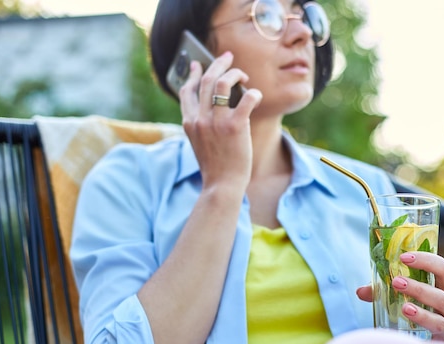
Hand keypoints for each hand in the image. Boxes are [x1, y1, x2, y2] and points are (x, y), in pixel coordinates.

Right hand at [179, 52, 262, 189]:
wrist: (222, 185)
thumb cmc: (216, 167)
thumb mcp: (200, 143)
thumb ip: (202, 124)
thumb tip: (217, 102)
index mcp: (189, 122)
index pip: (187, 90)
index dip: (193, 74)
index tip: (197, 64)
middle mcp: (199, 118)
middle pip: (206, 79)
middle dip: (218, 63)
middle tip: (228, 57)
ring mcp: (216, 121)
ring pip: (223, 82)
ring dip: (235, 73)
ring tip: (244, 76)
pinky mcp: (235, 126)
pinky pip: (246, 98)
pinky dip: (253, 93)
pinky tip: (256, 95)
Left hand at [356, 251, 443, 340]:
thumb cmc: (412, 314)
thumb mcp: (397, 298)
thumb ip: (380, 292)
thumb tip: (360, 291)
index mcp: (442, 284)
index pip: (441, 266)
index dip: (425, 259)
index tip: (403, 258)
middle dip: (419, 281)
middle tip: (396, 281)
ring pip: (442, 303)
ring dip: (421, 298)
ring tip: (403, 302)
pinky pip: (438, 324)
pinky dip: (423, 317)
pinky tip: (408, 313)